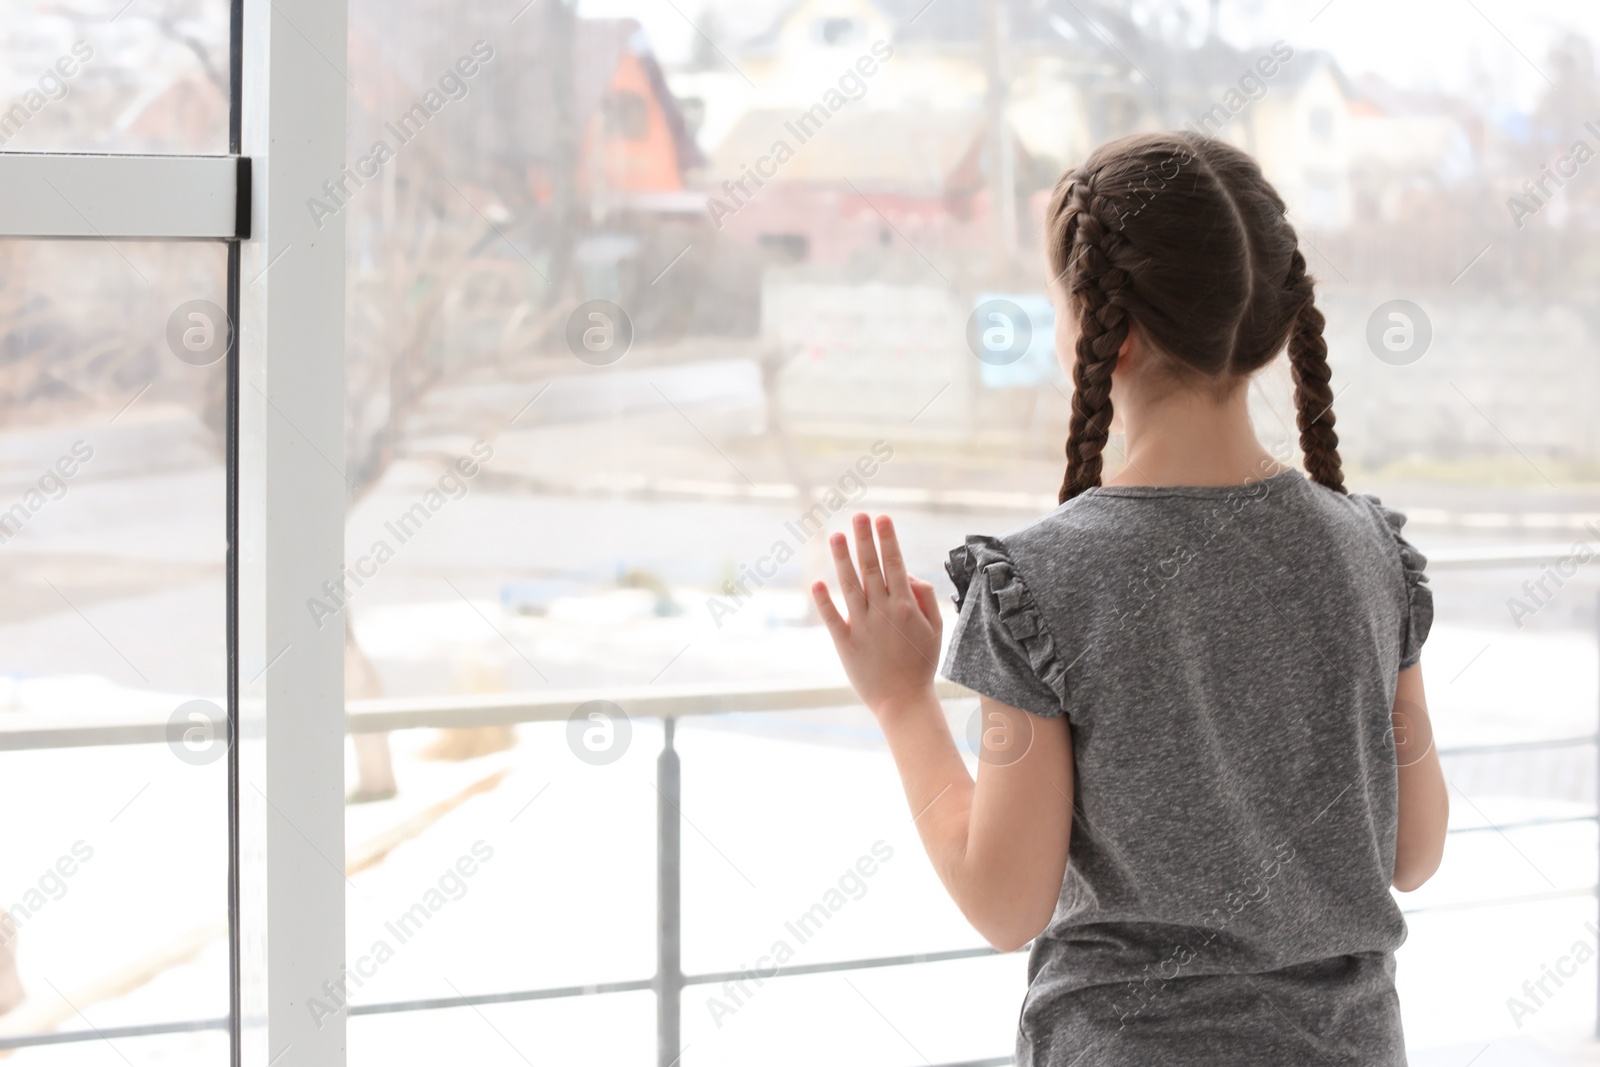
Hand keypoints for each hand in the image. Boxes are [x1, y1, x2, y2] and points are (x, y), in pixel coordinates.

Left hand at [812, 513, 942, 717]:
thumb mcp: (936, 629)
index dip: (887, 539)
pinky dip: (824, 600)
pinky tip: (817, 582)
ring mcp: (861, 627)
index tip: (882, 518)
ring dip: (842, 559)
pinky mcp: (844, 643)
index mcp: (905, 607)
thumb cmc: (921, 663)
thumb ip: (924, 598)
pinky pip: (832, 617)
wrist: (903, 702)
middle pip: (870, 568)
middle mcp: (882, 612)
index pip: (894, 564)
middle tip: (859, 515)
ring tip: (835, 536)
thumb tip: (908, 575)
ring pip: (849, 586)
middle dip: (864, 539)